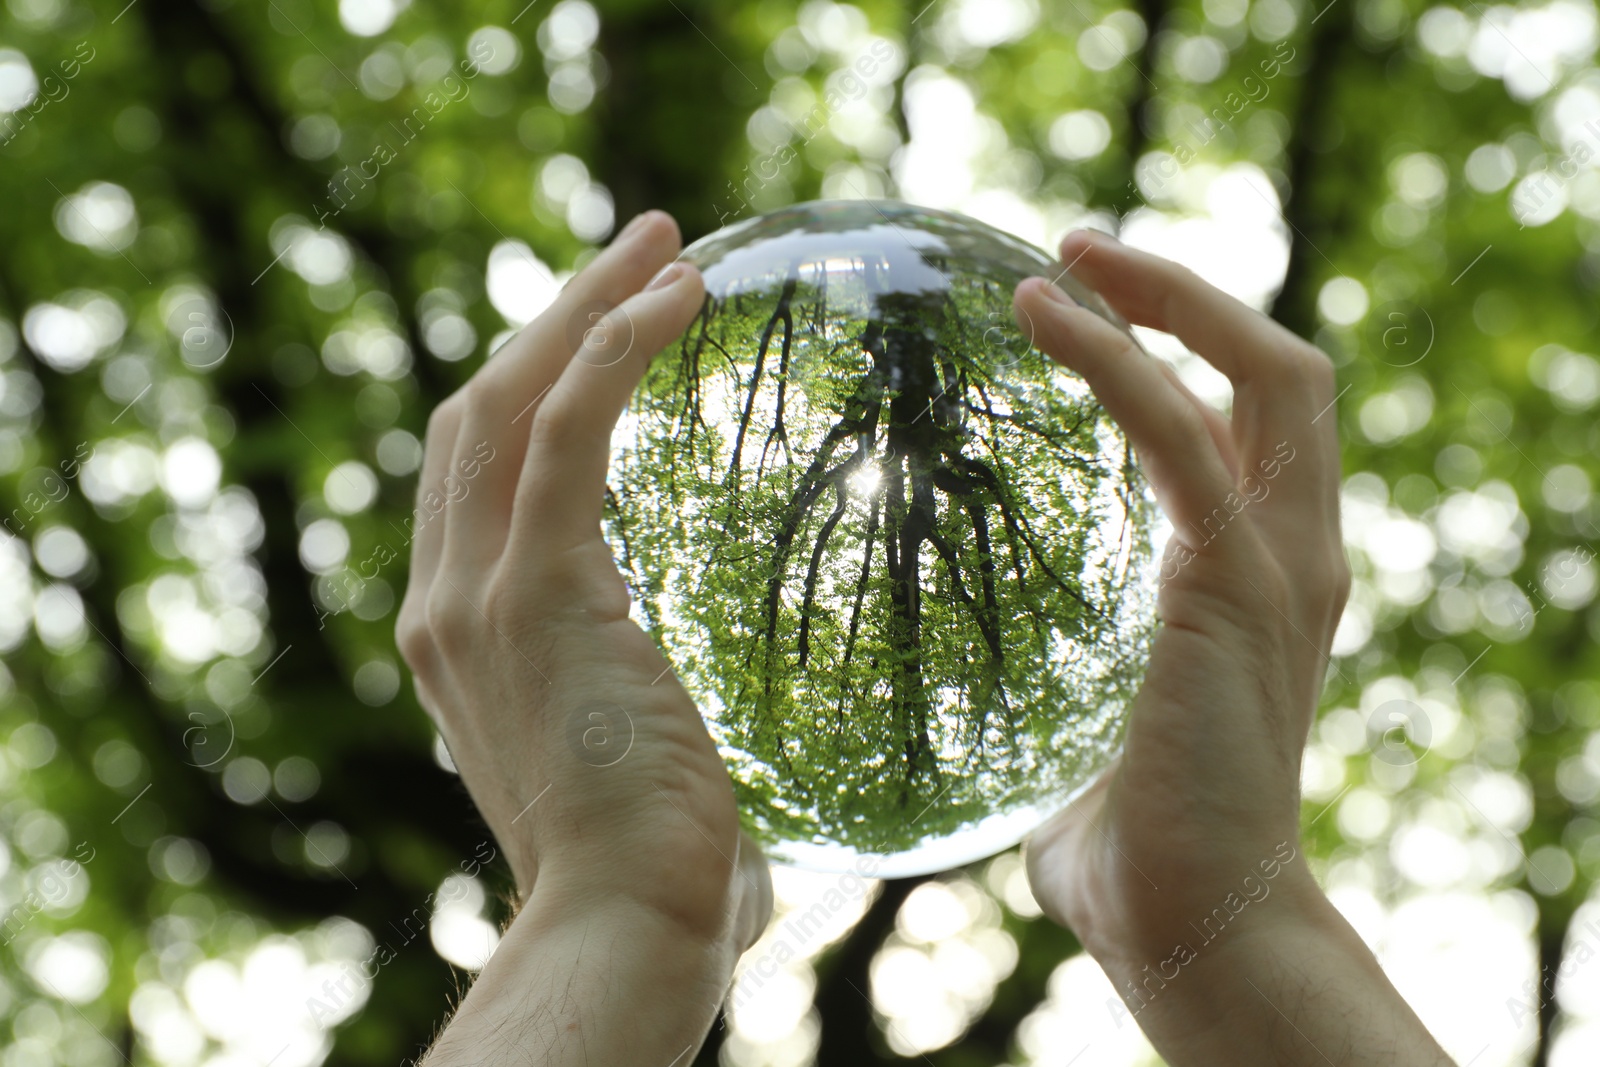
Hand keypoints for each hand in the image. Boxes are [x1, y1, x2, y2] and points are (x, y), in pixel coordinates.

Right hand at [396, 210, 770, 949]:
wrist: (620, 929)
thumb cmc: (648, 865)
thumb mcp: (623, 753)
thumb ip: (635, 702)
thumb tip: (704, 717)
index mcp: (462, 636)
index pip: (476, 477)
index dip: (532, 388)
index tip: (606, 336)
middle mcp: (445, 602)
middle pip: (478, 413)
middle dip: (556, 321)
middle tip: (643, 255)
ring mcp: (477, 595)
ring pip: (512, 401)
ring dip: (586, 308)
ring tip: (669, 245)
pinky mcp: (535, 592)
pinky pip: (566, 433)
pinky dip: (614, 352)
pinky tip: (679, 301)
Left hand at [1015, 229, 1343, 968]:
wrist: (1189, 917)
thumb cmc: (1130, 842)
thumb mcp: (1094, 721)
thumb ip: (1059, 685)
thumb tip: (965, 698)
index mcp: (1263, 579)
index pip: (1255, 427)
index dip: (1192, 352)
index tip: (1095, 312)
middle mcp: (1295, 555)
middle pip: (1284, 373)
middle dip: (1190, 296)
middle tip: (1081, 249)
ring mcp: (1281, 563)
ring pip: (1266, 376)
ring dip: (1165, 298)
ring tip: (1063, 255)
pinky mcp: (1238, 580)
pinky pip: (1181, 433)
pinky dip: (1119, 360)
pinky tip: (1044, 321)